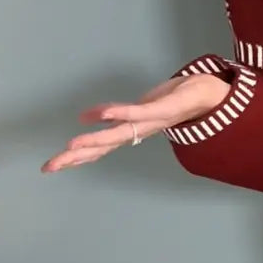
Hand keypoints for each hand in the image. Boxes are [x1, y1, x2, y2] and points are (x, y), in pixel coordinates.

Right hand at [41, 73, 229, 173]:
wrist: (211, 95)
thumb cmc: (174, 101)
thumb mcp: (140, 107)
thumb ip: (116, 114)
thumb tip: (86, 116)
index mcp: (134, 132)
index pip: (101, 148)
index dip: (77, 158)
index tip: (51, 167)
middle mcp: (141, 131)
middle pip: (104, 147)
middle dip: (76, 158)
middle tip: (50, 166)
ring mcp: (153, 121)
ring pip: (120, 134)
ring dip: (96, 140)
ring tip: (71, 145)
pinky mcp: (165, 108)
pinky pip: (140, 112)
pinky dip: (120, 113)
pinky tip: (102, 114)